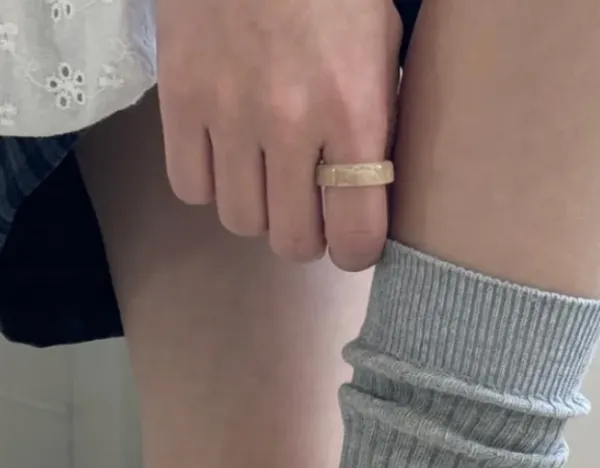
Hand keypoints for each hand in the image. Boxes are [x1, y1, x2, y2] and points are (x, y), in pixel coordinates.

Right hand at [156, 0, 401, 267]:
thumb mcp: (381, 48)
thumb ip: (377, 124)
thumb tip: (371, 192)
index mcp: (354, 111)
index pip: (356, 236)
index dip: (356, 250)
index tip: (353, 236)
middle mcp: (290, 124)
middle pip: (293, 241)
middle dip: (307, 233)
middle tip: (311, 202)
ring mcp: (230, 113)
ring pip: (241, 221)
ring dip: (259, 209)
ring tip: (268, 172)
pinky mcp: (180, 99)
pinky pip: (191, 187)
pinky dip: (210, 181)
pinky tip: (227, 152)